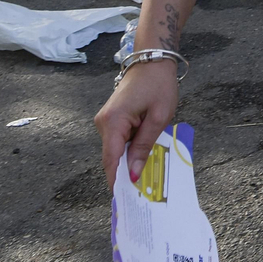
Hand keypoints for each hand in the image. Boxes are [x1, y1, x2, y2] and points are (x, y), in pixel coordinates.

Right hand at [95, 59, 179, 187]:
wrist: (152, 61)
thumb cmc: (159, 86)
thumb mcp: (158, 117)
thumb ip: (145, 145)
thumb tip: (134, 173)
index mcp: (113, 121)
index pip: (111, 159)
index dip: (116, 180)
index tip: (122, 200)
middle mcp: (103, 123)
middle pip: (112, 157)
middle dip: (124, 175)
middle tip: (139, 195)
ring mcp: (105, 121)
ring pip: (115, 150)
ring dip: (128, 162)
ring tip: (145, 180)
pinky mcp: (112, 119)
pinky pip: (119, 141)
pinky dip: (129, 151)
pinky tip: (142, 159)